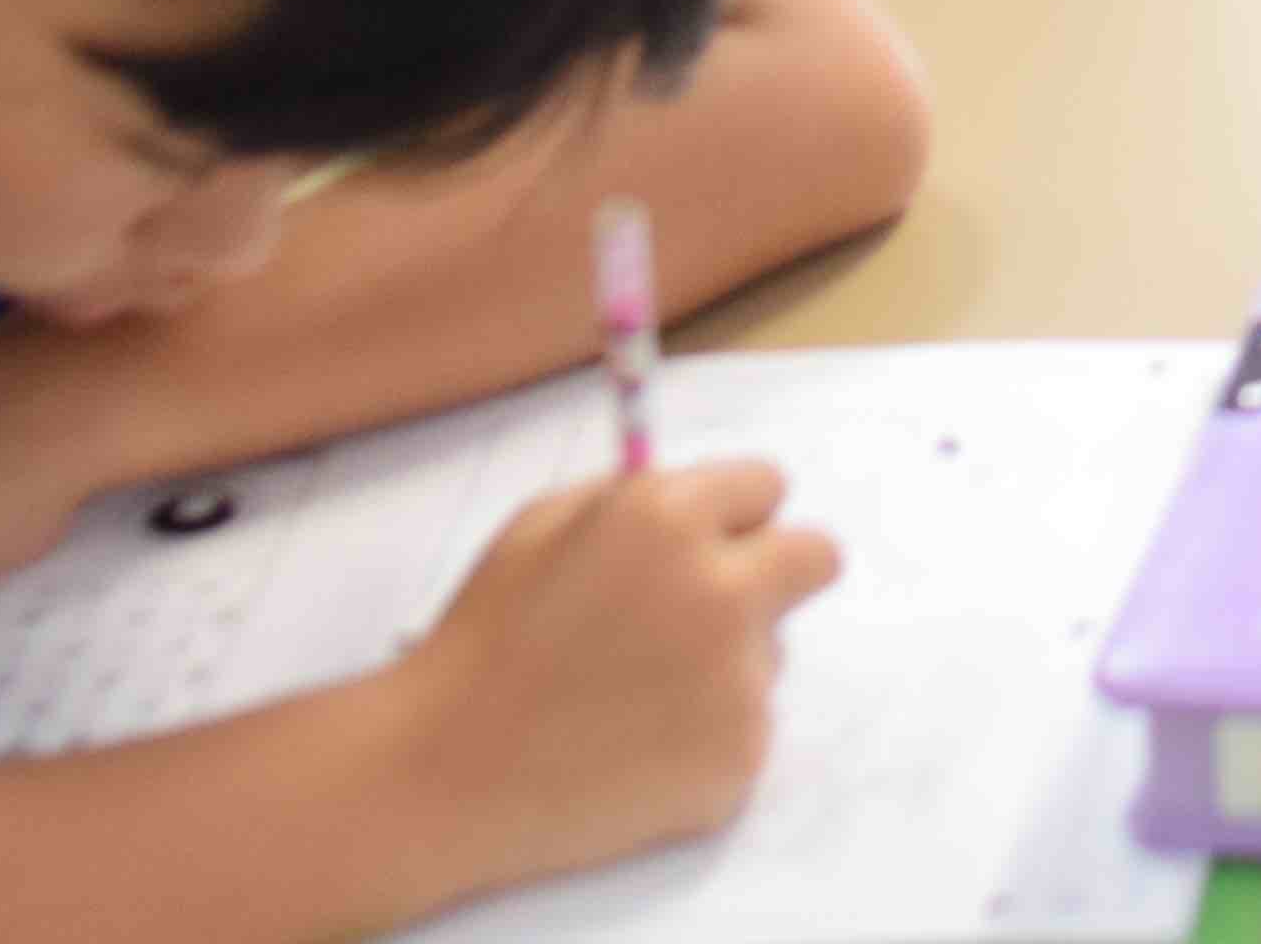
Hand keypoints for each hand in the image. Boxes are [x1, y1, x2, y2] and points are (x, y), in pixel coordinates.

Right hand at [386, 463, 844, 903]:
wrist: (443, 774)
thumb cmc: (484, 641)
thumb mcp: (541, 525)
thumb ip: (636, 497)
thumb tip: (710, 493)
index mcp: (669, 519)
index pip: (768, 486)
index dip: (734, 513)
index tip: (717, 536)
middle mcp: (721, 591)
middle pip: (817, 558)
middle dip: (778, 571)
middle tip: (720, 604)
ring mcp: (738, 681)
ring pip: (770, 652)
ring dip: (726, 662)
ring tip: (629, 694)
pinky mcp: (740, 758)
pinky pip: (746, 726)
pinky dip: (705, 735)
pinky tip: (633, 747)